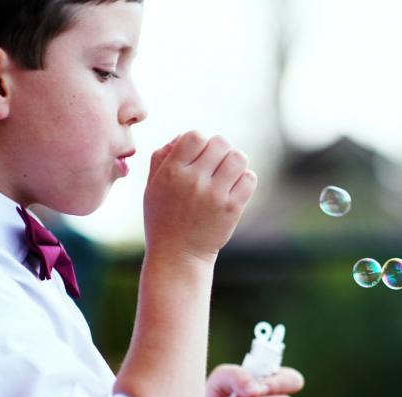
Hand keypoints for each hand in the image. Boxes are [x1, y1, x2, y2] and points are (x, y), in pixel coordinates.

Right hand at [144, 131, 256, 263]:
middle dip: (219, 150)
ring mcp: (215, 195)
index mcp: (172, 172)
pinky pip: (249, 178)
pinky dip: (245, 179)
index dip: (200, 141)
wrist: (178, 256)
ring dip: (234, 162)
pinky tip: (234, 187)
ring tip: (226, 174)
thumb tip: (182, 137)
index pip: (195, 136)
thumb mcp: (151, 187)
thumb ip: (161, 157)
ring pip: (238, 157)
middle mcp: (194, 181)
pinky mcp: (232, 208)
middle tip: (214, 166)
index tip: (198, 156)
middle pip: (220, 143)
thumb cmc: (163, 219)